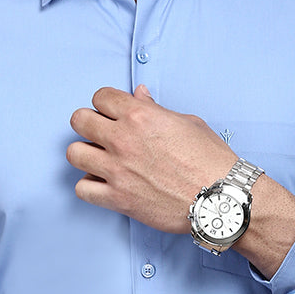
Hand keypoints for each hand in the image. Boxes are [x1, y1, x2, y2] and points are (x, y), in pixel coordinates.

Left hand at [67, 85, 234, 231]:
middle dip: (89, 124)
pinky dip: (90, 187)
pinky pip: (82, 189)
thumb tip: (139, 95)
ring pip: (74, 154)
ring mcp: (117, 170)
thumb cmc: (210, 160)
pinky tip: (104, 184)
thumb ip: (156, 108)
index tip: (112, 113)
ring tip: (100, 159)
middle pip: (79, 120)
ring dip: (85, 154)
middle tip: (101, 134)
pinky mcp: (117, 198)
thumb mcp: (187, 123)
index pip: (100, 97)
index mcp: (140, 115)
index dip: (106, 104)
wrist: (220, 197)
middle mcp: (123, 140)